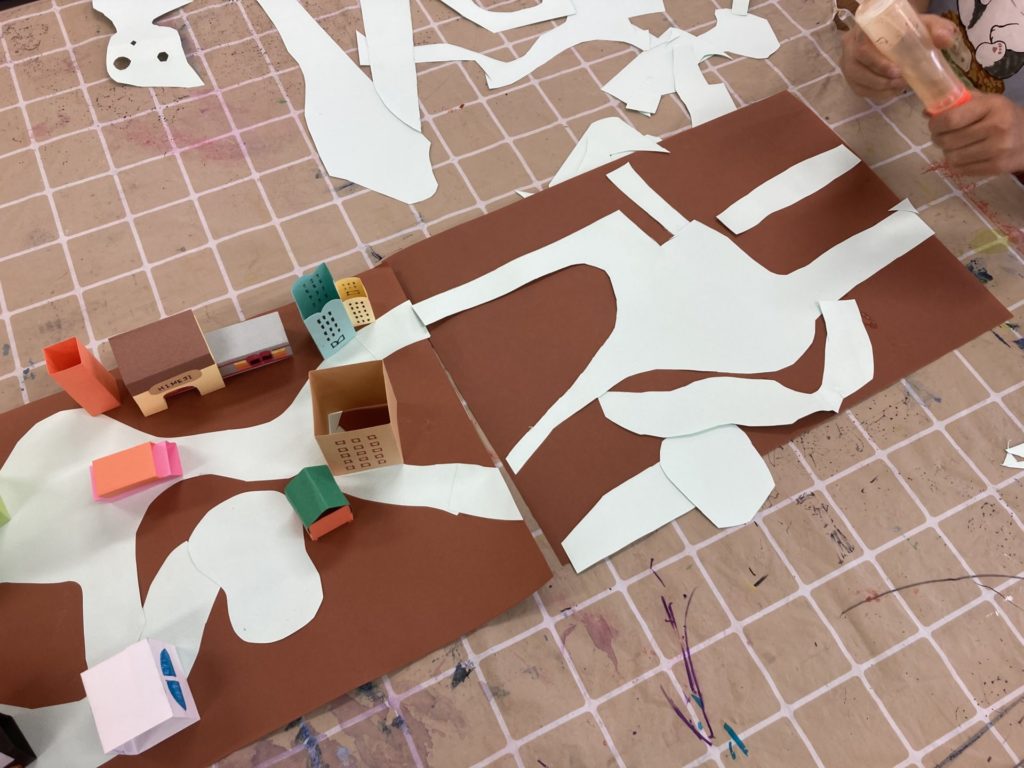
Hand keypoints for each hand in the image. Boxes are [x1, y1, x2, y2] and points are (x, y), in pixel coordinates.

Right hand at [840, 14, 954, 99]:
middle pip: (856, 69)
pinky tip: (892, 90)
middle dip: (880, 80)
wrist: (896, 32)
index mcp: (863, 30)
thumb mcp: (922, 23)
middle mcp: (850, 47)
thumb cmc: (906, 28)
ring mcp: (849, 64)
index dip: (877, 63)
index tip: (897, 70)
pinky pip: (861, 90)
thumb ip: (935, 28)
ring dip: (880, 88)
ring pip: (858, 82)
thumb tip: (944, 39)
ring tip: (900, 86)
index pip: (861, 48)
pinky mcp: (852, 78)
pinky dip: (878, 94)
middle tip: (902, 81)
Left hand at [930, 92, 1023, 175]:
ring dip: (947, 152)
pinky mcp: (997, 167)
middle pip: (947, 141)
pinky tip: (965, 156)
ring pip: (952, 157)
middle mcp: (997, 127)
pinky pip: (961, 170)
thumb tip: (926, 112)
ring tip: (954, 146)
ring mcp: (998, 150)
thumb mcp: (986, 102)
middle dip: (939, 138)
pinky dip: (957, 164)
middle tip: (943, 136)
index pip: (950, 120)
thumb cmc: (1003, 116)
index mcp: (992, 106)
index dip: (935, 124)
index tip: (934, 124)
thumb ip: (957, 103)